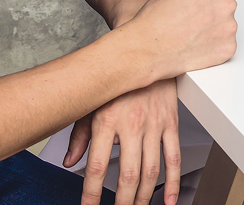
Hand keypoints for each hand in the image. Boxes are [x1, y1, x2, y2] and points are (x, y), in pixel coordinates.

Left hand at [70, 79, 179, 205]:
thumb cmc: (116, 81)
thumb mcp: (90, 104)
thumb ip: (79, 136)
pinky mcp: (171, 122)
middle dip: (123, 202)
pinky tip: (169, 199)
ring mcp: (154, 124)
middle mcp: (132, 124)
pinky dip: (173, 182)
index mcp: (107, 120)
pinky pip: (174, 157)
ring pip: (151, 171)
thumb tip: (70, 162)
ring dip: (145, 197)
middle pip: (128, 174)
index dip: (92, 193)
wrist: (145, 53)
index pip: (97, 167)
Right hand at [121, 0, 236, 81]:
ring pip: (226, 24)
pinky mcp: (228, 48)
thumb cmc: (155, 19)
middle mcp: (226, 4)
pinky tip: (196, 44)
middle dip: (212, 9)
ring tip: (191, 33)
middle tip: (191, 18)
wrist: (148, 49)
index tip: (198, 1)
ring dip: (214, 27)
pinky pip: (226, 43)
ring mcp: (229, 28)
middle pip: (225, 3)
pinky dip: (214, 45)